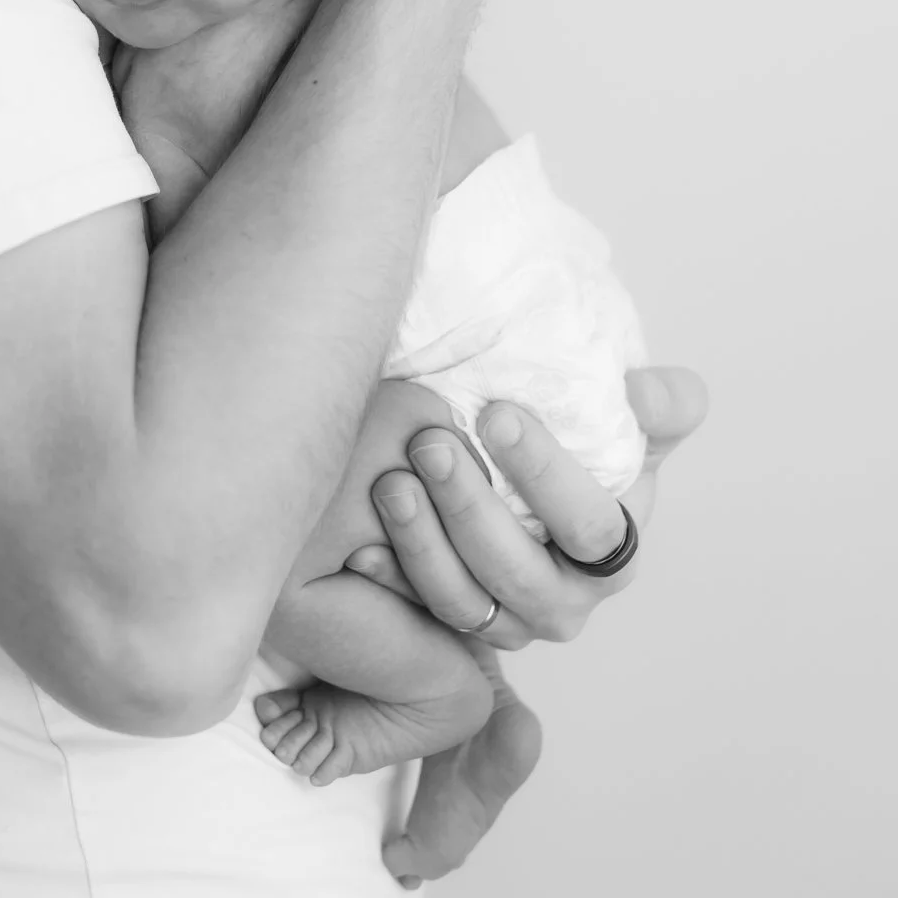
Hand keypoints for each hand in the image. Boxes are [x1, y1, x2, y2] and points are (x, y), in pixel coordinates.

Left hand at [352, 366, 707, 646]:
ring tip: (390, 482)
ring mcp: (509, 621)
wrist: (528, 476)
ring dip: (424, 544)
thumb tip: (647, 394)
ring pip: (466, 602)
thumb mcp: (629, 421)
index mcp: (615, 552)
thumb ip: (662, 405)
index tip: (497, 414)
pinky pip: (421, 616)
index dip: (545, 475)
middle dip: (471, 508)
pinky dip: (392, 579)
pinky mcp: (458, 628)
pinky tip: (359, 542)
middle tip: (429, 443)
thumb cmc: (584, 445)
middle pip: (519, 571)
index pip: (591, 526)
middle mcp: (566, 600)